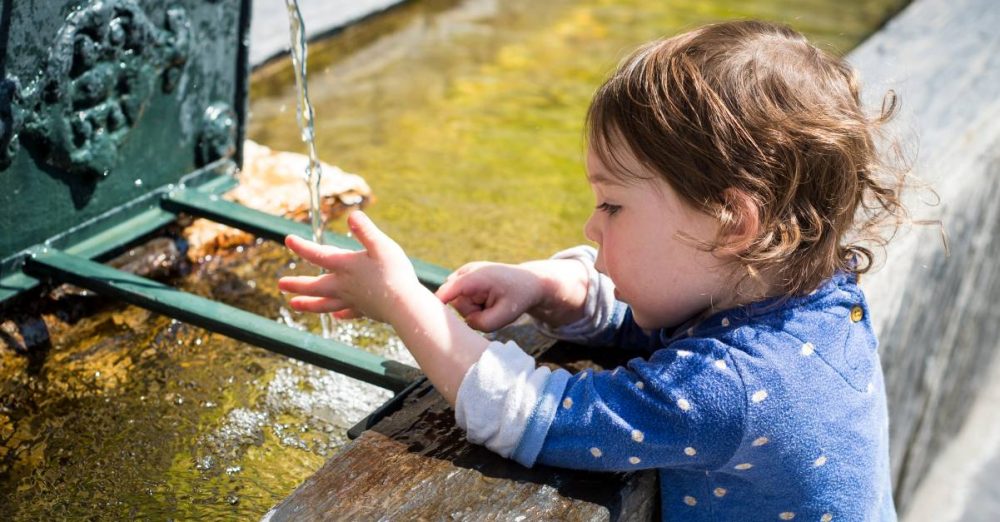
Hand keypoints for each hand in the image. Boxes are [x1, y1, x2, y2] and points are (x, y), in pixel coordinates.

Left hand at [278, 211, 420, 323]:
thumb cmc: (394, 273)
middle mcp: (345, 285)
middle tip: (280, 285)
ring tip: (294, 305)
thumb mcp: (381, 245)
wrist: (404, 305)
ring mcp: (353, 300)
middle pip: (315, 286)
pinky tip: (336, 316)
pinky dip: (340, 314)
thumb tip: (352, 215)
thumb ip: (366, 231)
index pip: (318, 255)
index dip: (302, 246)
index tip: (288, 240)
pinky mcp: (365, 310)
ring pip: (325, 303)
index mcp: (346, 266)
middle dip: (297, 284)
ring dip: (309, 303)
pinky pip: (348, 313)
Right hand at [434, 262, 544, 331]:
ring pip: (457, 303)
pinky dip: (472, 304)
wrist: (528, 281)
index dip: (436, 303)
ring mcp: (463, 273)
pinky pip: (460, 299)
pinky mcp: (463, 279)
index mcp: (477, 277)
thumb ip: (482, 324)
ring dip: (472, 308)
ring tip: (490, 302)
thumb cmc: (518, 298)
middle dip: (470, 311)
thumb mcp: (506, 316)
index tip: (425, 316)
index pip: (448, 290)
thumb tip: (464, 322)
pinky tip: (485, 299)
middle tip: (492, 309)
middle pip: (455, 303)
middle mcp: (466, 271)